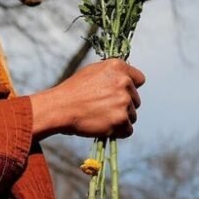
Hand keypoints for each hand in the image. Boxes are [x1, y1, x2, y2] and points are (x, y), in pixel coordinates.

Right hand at [30, 60, 144, 138]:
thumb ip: (111, 74)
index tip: (117, 93)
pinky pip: (127, 130)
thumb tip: (125, 79)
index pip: (139, 79)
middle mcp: (124, 82)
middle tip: (101, 107)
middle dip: (122, 105)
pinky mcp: (121, 119)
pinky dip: (117, 131)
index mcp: (117, 67)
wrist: (59, 108)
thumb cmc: (71, 91)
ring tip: (99, 116)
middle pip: (136, 99)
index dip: (129, 87)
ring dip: (119, 119)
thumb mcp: (91, 72)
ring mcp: (123, 101)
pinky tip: (102, 126)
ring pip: (132, 115)